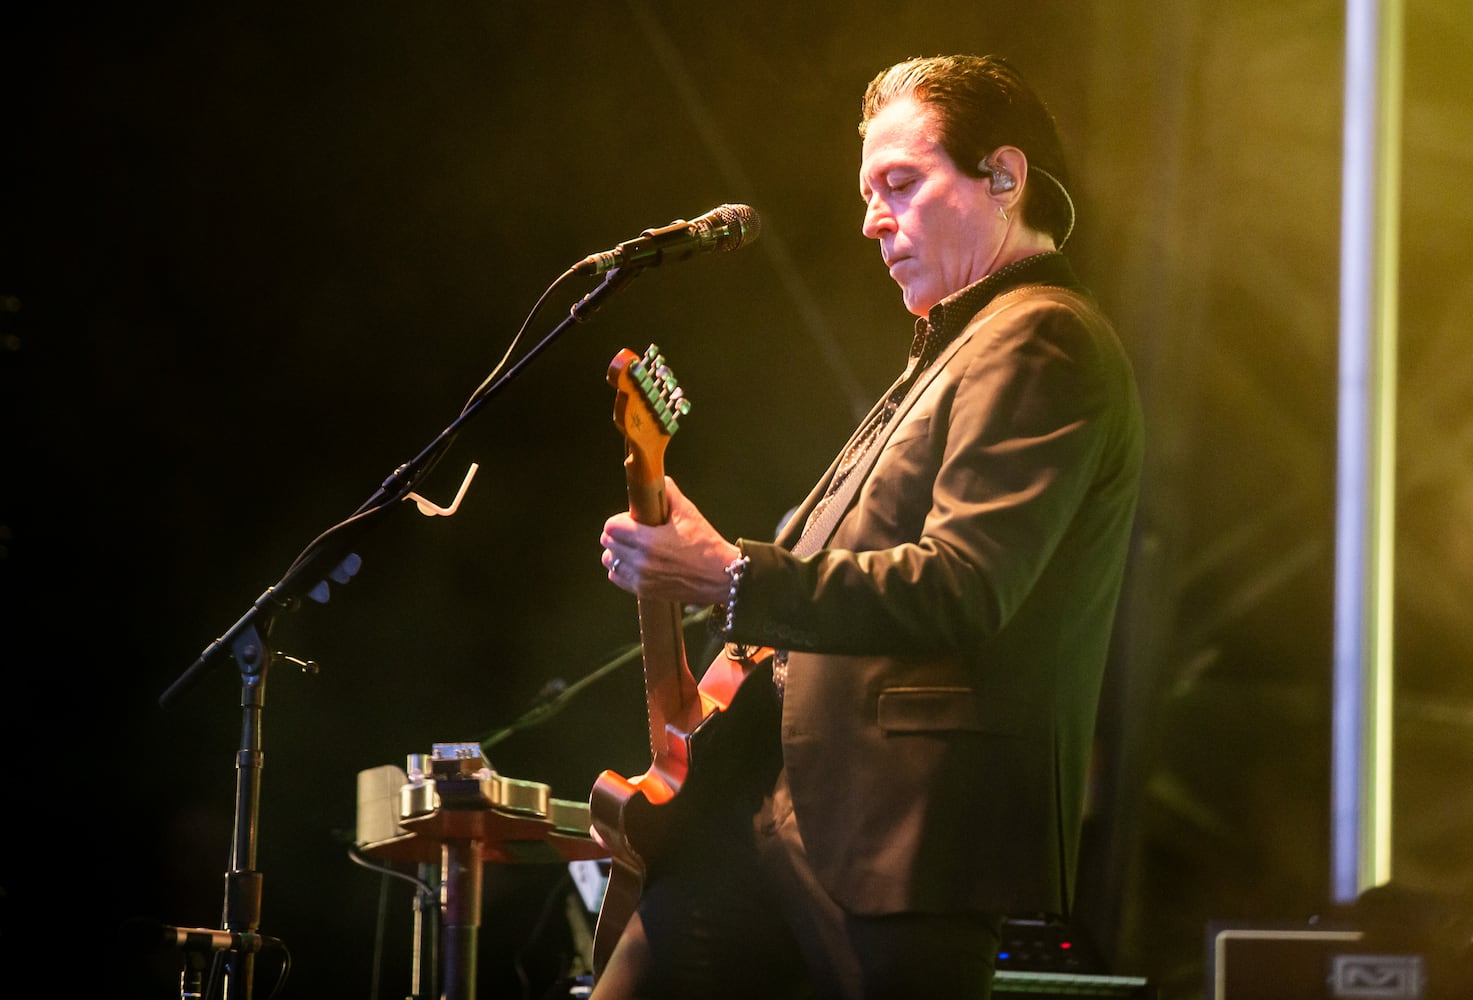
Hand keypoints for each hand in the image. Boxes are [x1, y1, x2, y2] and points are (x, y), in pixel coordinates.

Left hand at [600, 477, 739, 605]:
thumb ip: (668, 493)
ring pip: (609, 561)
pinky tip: (635, 562)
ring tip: (633, 547)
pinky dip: (621, 568)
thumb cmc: (706, 544)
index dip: (620, 519)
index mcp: (648, 541)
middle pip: (608, 542)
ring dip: (617, 551)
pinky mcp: (644, 591)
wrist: (720, 577)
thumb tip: (656, 479)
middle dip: (618, 533)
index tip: (633, 519)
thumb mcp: (688, 513)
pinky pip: (617, 577)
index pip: (611, 526)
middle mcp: (640, 562)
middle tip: (634, 530)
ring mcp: (641, 579)